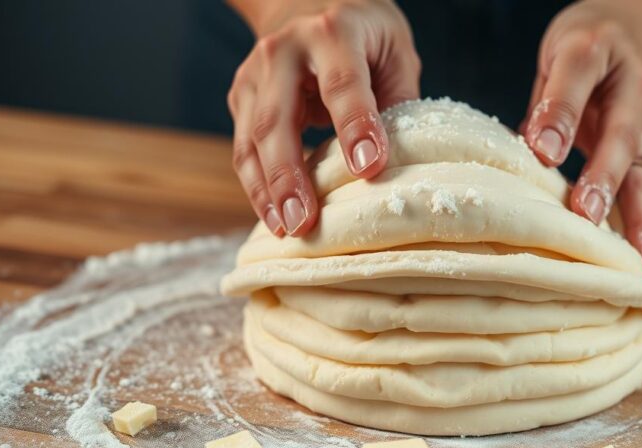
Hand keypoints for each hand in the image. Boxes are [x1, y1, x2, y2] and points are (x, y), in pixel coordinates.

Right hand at [227, 0, 420, 236]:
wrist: (307, 1)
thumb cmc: (365, 36)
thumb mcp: (395, 52)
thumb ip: (398, 101)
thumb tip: (400, 164)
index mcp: (333, 31)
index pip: (343, 84)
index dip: (355, 127)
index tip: (369, 169)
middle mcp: (285, 50)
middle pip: (277, 117)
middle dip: (290, 174)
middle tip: (305, 221)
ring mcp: (254, 74)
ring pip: (251, 139)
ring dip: (266, 190)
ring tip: (287, 230)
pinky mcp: (241, 98)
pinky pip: (244, 150)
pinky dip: (257, 187)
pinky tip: (274, 217)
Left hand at [523, 0, 641, 277]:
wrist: (635, 33)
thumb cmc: (589, 45)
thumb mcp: (563, 53)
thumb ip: (551, 99)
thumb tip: (538, 148)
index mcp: (602, 60)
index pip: (579, 83)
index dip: (563, 116)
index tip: (545, 152)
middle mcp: (634, 100)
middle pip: (623, 143)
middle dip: (606, 182)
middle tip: (589, 217)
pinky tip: (639, 266)